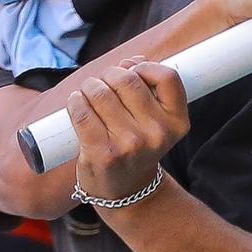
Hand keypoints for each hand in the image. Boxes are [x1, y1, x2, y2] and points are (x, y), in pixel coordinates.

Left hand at [68, 58, 189, 201]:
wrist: (125, 190)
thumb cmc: (137, 145)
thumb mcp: (155, 121)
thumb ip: (148, 88)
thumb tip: (132, 61)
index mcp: (176, 122)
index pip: (167, 76)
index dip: (145, 67)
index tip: (133, 73)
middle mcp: (156, 133)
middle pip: (126, 79)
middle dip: (109, 75)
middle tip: (102, 84)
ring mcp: (130, 144)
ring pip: (100, 92)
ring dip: (89, 87)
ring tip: (88, 95)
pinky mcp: (102, 153)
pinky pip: (82, 111)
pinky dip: (75, 101)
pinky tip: (76, 103)